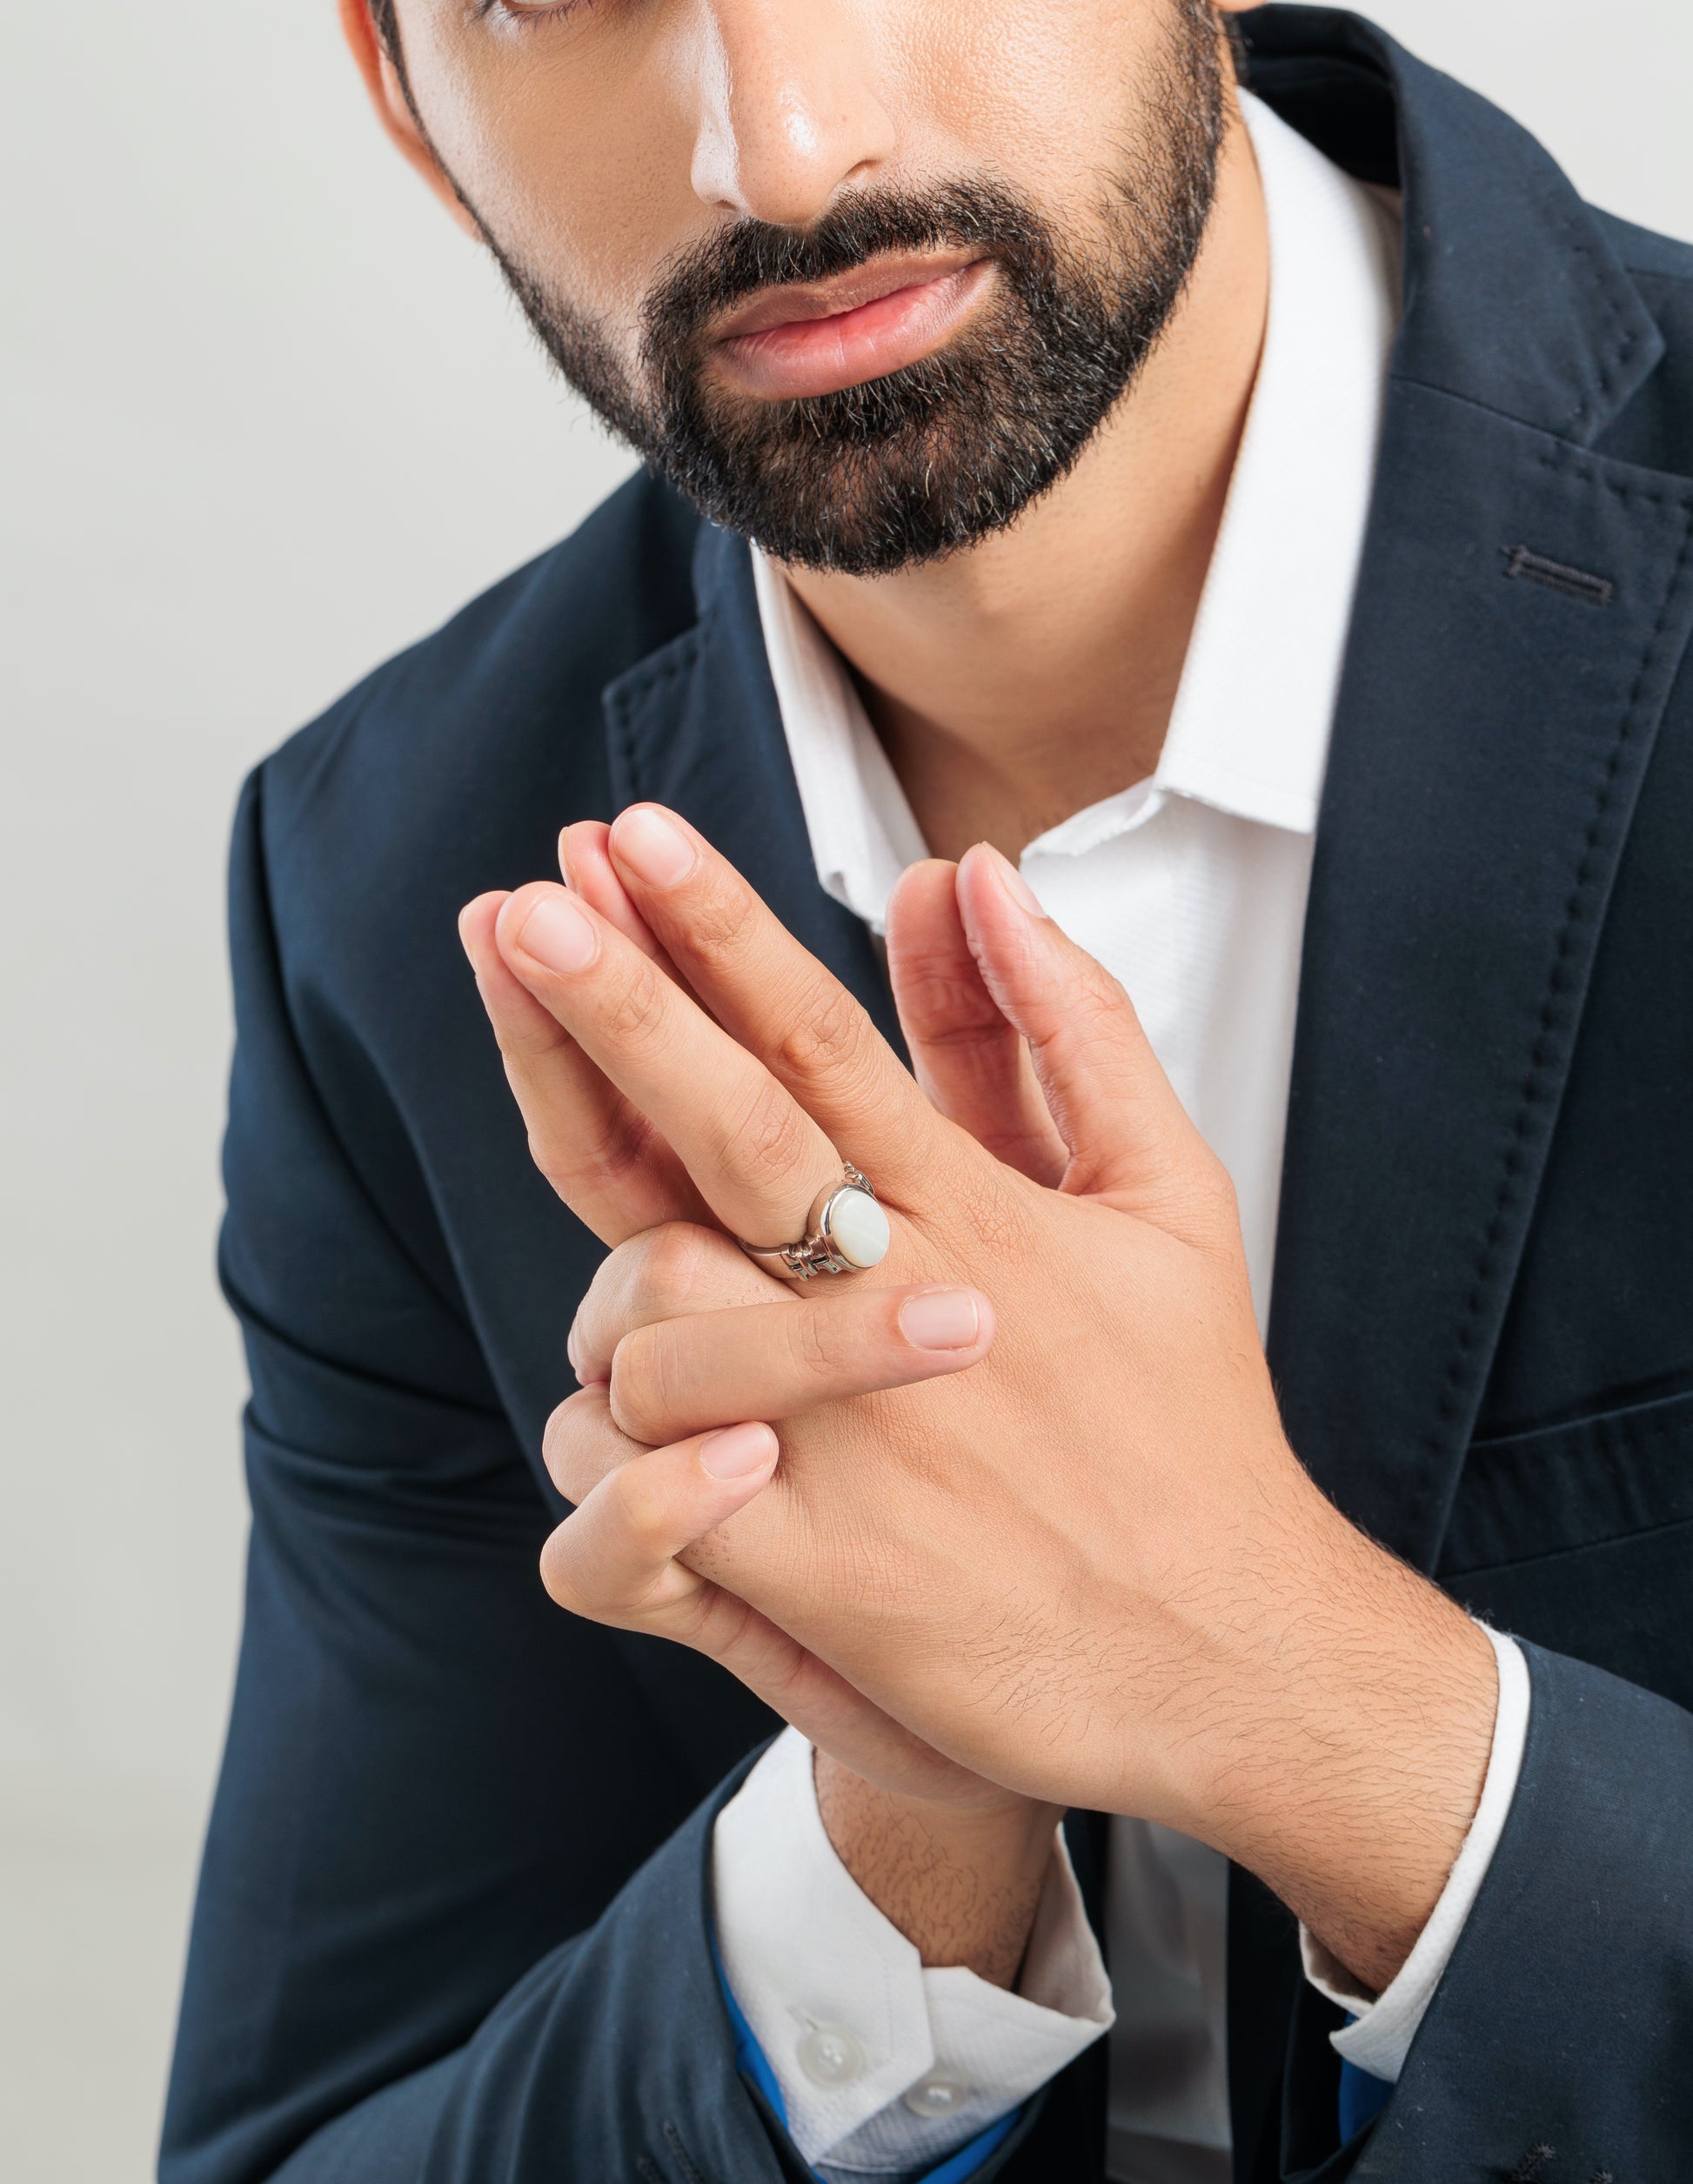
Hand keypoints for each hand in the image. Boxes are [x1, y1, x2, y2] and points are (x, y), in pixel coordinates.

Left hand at [466, 806, 1496, 1990]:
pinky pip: (643, 1496)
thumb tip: (981, 874)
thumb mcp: (1168, 1197)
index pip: (821, 1037)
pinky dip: (612, 1465)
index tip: (631, 837)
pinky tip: (627, 1435)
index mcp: (976, 1214)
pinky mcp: (816, 1571)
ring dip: (608, 1290)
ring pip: (654, 1306)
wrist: (1227, 1652)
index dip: (717, 930)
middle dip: (616, 1007)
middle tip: (522, 906)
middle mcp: (901, 1306)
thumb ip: (1069, 1027)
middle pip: (732, 1127)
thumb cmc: (1184, 1421)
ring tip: (615, 1279)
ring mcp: (849, 1439)